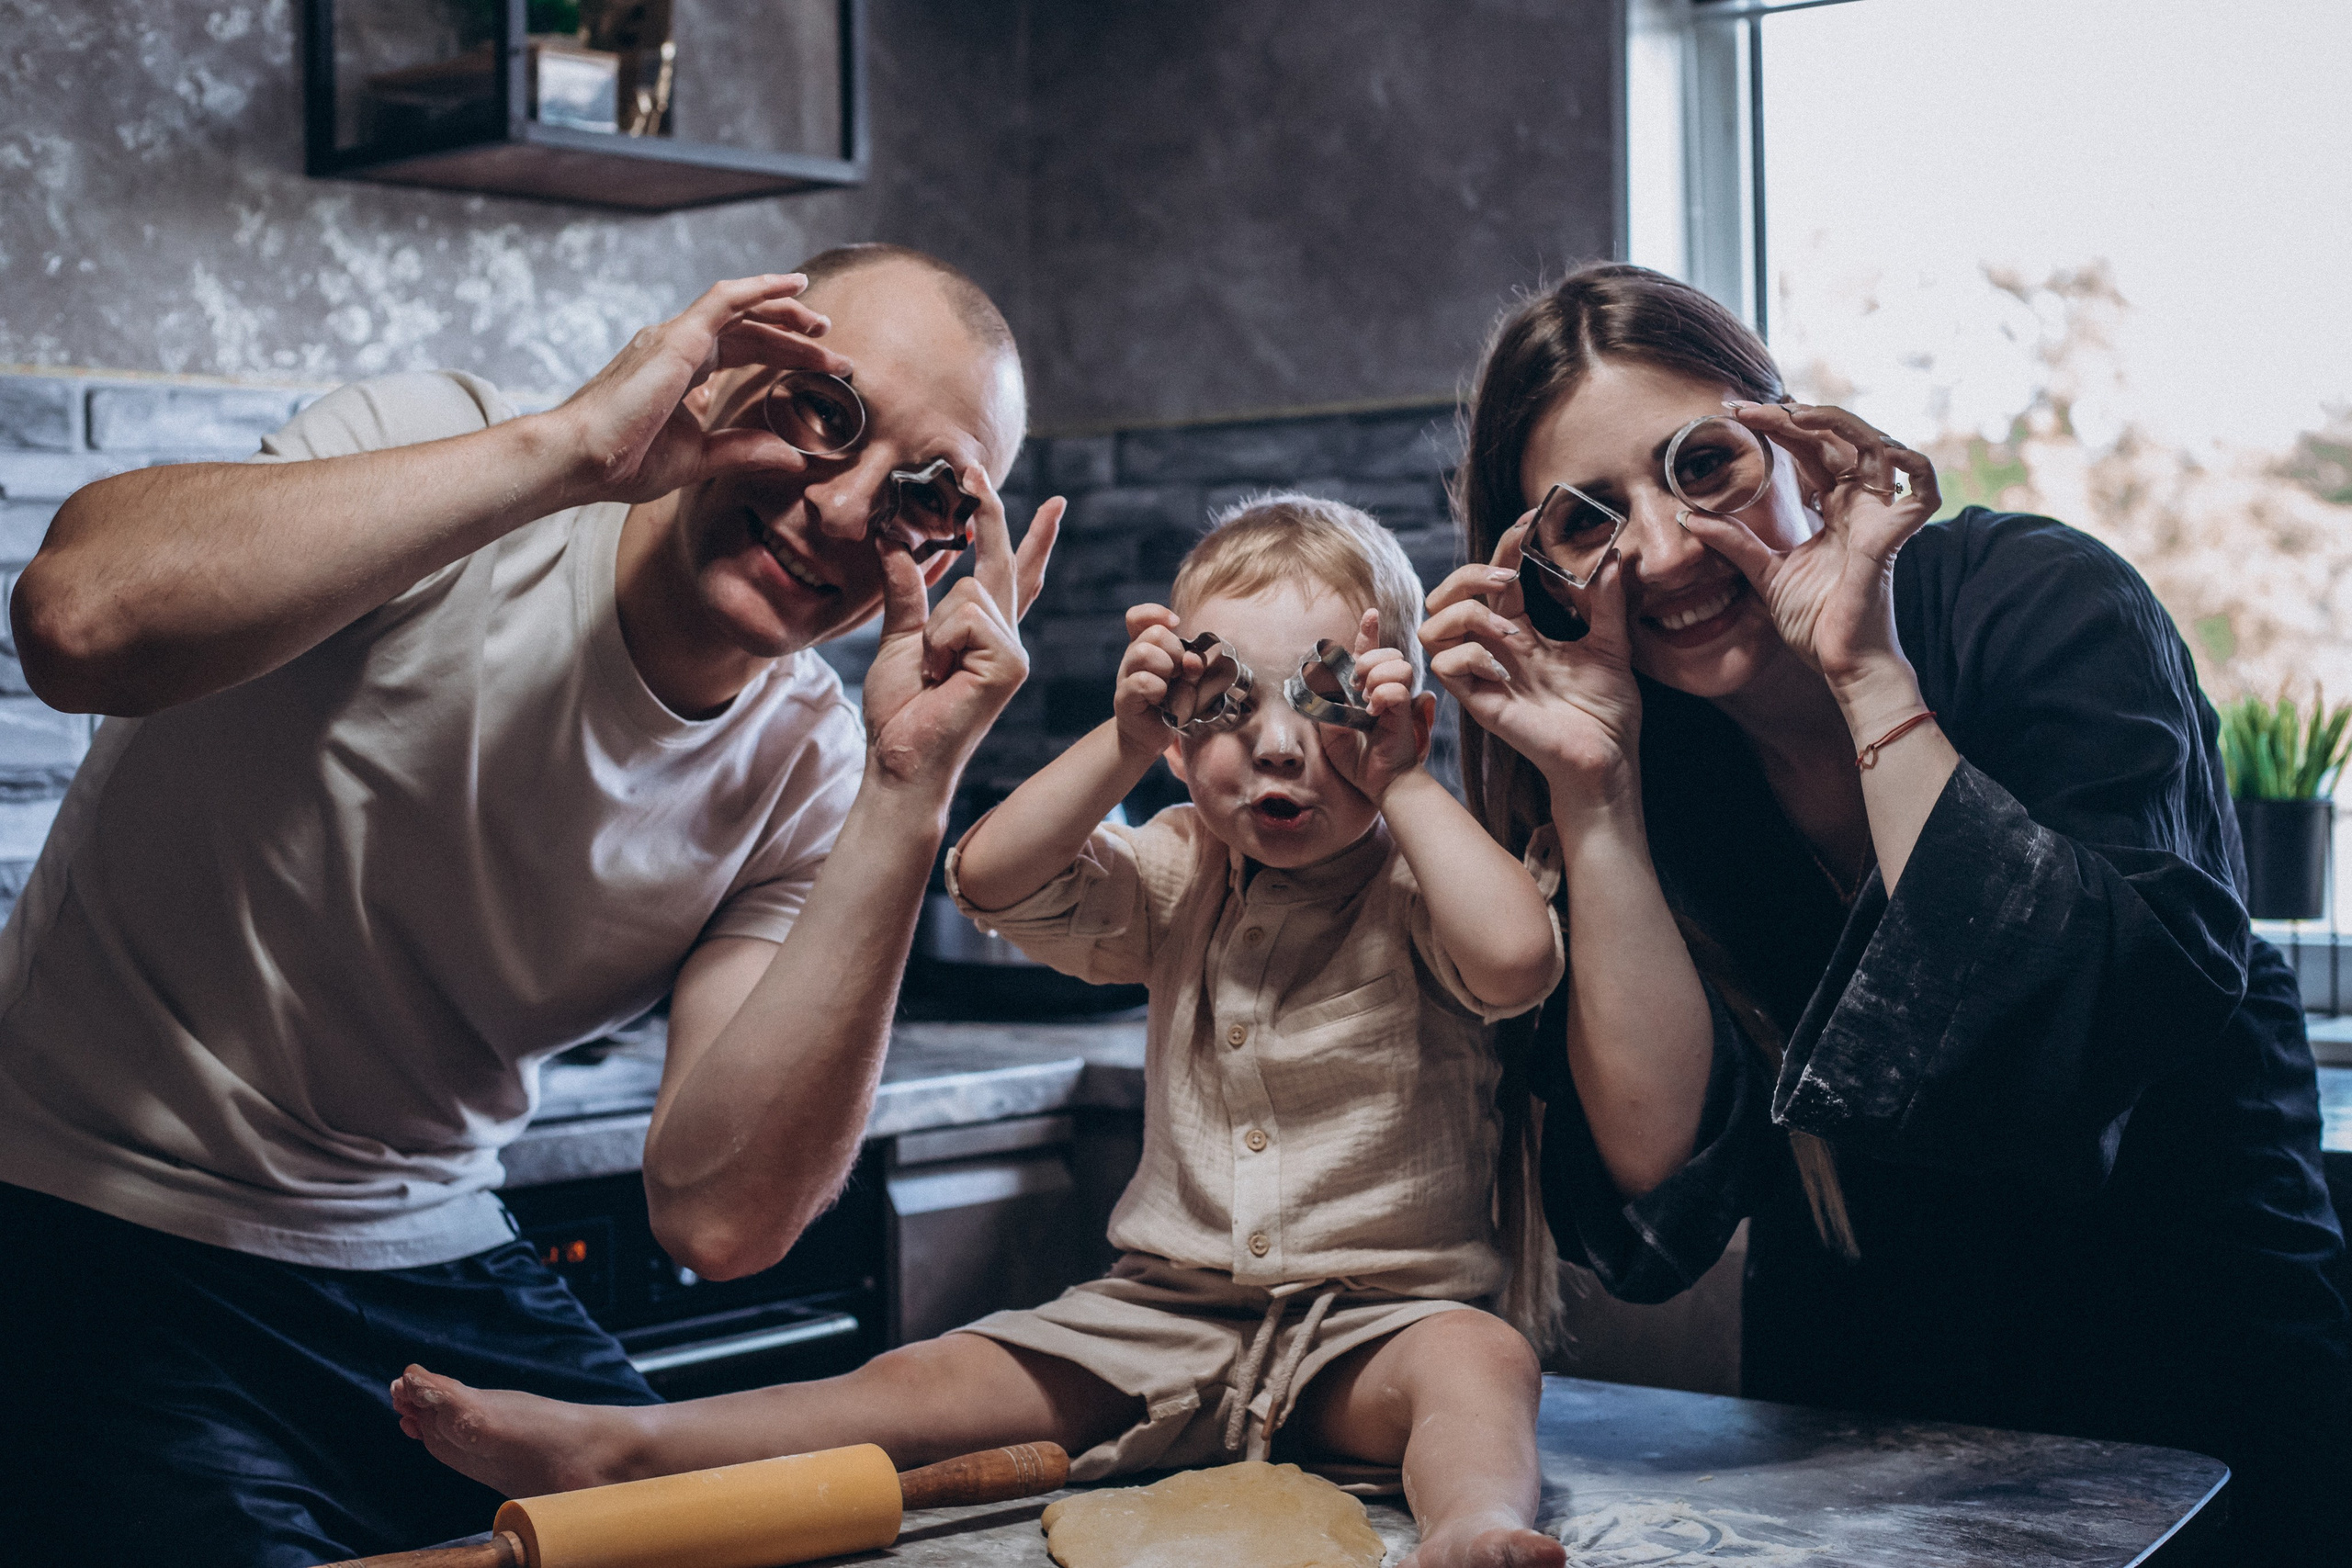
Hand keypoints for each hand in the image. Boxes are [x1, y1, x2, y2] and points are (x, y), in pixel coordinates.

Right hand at [548, 274, 853, 505]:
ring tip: (823, 323)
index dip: (785, 355)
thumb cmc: (623, 463)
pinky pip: (726, 300)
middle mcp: (679, 346)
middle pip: (749, 329)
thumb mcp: (700, 459)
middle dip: (794, 335)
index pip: (743, 351)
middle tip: (834, 346)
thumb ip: (745, 452)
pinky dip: (761, 289)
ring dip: (786, 311)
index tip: (824, 369)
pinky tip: (793, 286)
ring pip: (742, 308)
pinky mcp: (677, 338)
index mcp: (682, 371)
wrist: (580, 461)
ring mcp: (676, 337)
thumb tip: (793, 458)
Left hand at [862, 470, 1063, 790]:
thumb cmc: (901, 712)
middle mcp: (1007, 639)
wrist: (901, 759)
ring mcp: (1013, 651)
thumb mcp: (898, 641)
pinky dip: (940, 641)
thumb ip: (905, 594)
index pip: (1014, 576)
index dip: (1033, 538)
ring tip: (931, 670)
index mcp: (984, 634)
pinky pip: (967, 616)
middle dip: (989, 513)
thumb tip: (894, 544)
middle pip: (1000, 562)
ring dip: (934, 628)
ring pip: (968, 592)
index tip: (1055, 504)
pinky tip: (941, 675)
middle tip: (971, 466)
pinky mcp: (1010, 663)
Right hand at [1111, 604, 1202, 756]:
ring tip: (1170, 685)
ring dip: (1166, 668)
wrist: (1149, 735)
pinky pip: (1141, 682)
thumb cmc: (1171, 702)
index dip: (1156, 614)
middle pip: (1153, 634)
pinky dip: (1158, 689)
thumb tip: (1193, 660)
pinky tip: (1161, 700)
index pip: (1137, 617)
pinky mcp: (1124, 698)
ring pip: (1143, 652)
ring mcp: (1125, 677)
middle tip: (1180, 673)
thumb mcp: (1187, 679)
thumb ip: (1194, 665)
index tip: (1176, 625)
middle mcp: (1132, 657)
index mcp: (1145, 646)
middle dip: (1176, 650)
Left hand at [1314, 610, 1426, 804]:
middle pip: (1387, 652)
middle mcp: (1386, 689)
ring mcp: (1399, 698)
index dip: (1370, 631)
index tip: (1371, 614)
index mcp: (1368, 688)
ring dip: (1377, 676)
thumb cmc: (1356, 759)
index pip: (1370, 651)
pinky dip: (1383, 695)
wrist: (1376, 782)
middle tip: (1357, 686)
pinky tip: (1374, 712)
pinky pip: (1398, 688)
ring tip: (1367, 700)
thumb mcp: (1330, 729)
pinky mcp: (1405, 711)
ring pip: (1397, 664)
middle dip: (1369, 659)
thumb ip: (1326, 705)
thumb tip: (1321, 682)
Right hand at [1419, 518, 1644, 803]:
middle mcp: (1495, 645)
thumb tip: (1612, 555)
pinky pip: (1445, 665)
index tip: (1532, 520)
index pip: (1497, 573)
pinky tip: (1508, 671)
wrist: (1607, 756)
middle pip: (1448, 592)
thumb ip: (1607, 600)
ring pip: (1431, 625)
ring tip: (1510, 629)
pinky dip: (1472, 657)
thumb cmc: (1607, 707)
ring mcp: (1483, 672)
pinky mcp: (1478, 701)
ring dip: (1467, 614)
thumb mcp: (1614, 642)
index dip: (1507, 542)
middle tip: (1505, 577)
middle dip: (1468, 573)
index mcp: (1524, 626)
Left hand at [1687, 401, 1940, 688]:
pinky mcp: (1892, 538)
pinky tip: (1883, 449)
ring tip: (1792, 414)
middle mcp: (1860, 505)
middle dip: (1794, 416)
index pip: (1810, 451)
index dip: (1779, 427)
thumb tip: (1688, 517)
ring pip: (1877, 446)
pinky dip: (1914, 466)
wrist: (1840, 665)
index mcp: (1835, 508)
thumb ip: (1734, 543)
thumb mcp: (1765, 573)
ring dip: (1837, 423)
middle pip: (1837, 440)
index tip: (1736, 414)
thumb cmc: (1815, 622)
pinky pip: (1923, 492)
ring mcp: (1880, 518)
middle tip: (1749, 408)